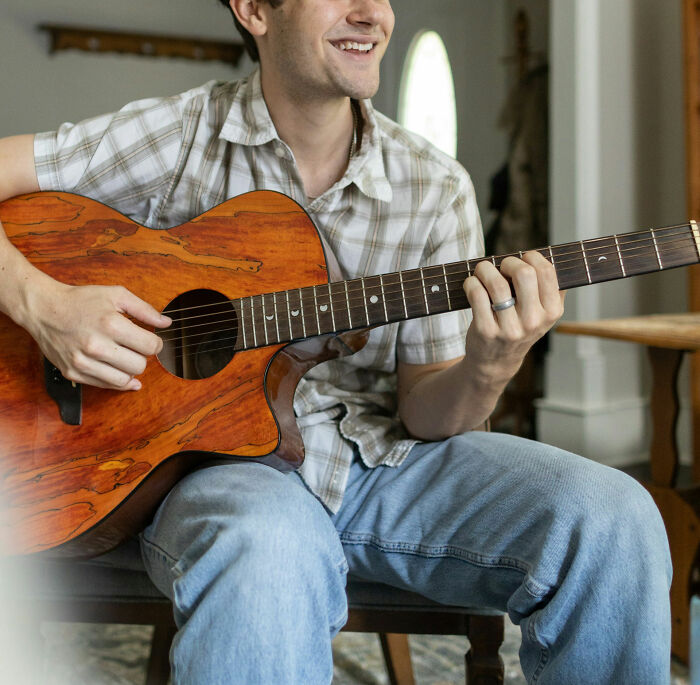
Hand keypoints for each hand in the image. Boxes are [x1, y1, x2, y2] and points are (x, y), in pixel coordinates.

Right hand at [25, 281, 170, 390]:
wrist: (44, 309)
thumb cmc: (81, 300)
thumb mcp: (116, 295)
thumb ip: (144, 309)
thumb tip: (167, 323)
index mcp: (111, 324)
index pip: (150, 347)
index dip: (155, 343)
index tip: (150, 340)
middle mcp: (96, 346)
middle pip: (139, 366)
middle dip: (142, 356)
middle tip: (134, 347)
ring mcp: (83, 362)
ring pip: (124, 380)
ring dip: (129, 370)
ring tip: (124, 357)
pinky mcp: (73, 373)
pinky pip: (105, 386)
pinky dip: (116, 380)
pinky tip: (118, 370)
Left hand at [463, 251, 564, 384]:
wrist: (496, 362)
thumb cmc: (518, 327)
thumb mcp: (541, 314)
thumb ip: (547, 289)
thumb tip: (542, 255)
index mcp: (552, 311)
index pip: (547, 271)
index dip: (531, 257)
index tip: (521, 259)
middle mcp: (533, 321)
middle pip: (524, 274)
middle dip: (509, 262)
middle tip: (501, 266)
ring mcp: (510, 328)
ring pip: (497, 284)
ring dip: (485, 269)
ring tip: (481, 271)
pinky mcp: (486, 331)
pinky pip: (477, 295)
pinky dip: (471, 283)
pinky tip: (471, 283)